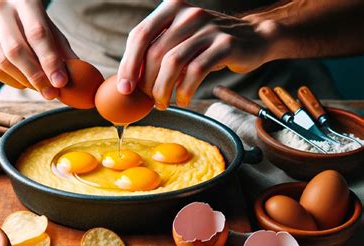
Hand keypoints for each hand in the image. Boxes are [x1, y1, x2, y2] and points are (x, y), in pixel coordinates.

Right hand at [0, 0, 77, 98]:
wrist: (2, 18)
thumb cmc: (33, 26)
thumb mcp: (53, 34)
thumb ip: (64, 53)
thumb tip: (80, 77)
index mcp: (25, 1)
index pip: (37, 33)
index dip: (50, 61)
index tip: (61, 82)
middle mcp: (1, 8)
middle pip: (16, 50)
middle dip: (36, 76)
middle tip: (51, 93)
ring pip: (3, 62)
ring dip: (24, 81)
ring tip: (40, 88)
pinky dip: (11, 81)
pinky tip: (24, 83)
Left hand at [118, 0, 277, 107]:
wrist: (253, 38)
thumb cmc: (206, 45)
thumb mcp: (179, 40)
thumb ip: (155, 52)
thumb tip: (127, 82)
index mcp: (171, 8)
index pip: (140, 35)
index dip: (128, 64)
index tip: (125, 89)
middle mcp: (188, 13)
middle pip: (155, 52)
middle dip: (147, 83)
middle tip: (150, 100)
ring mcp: (208, 27)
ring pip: (173, 63)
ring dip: (163, 89)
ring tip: (164, 103)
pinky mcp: (226, 44)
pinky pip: (196, 71)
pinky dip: (185, 90)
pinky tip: (184, 99)